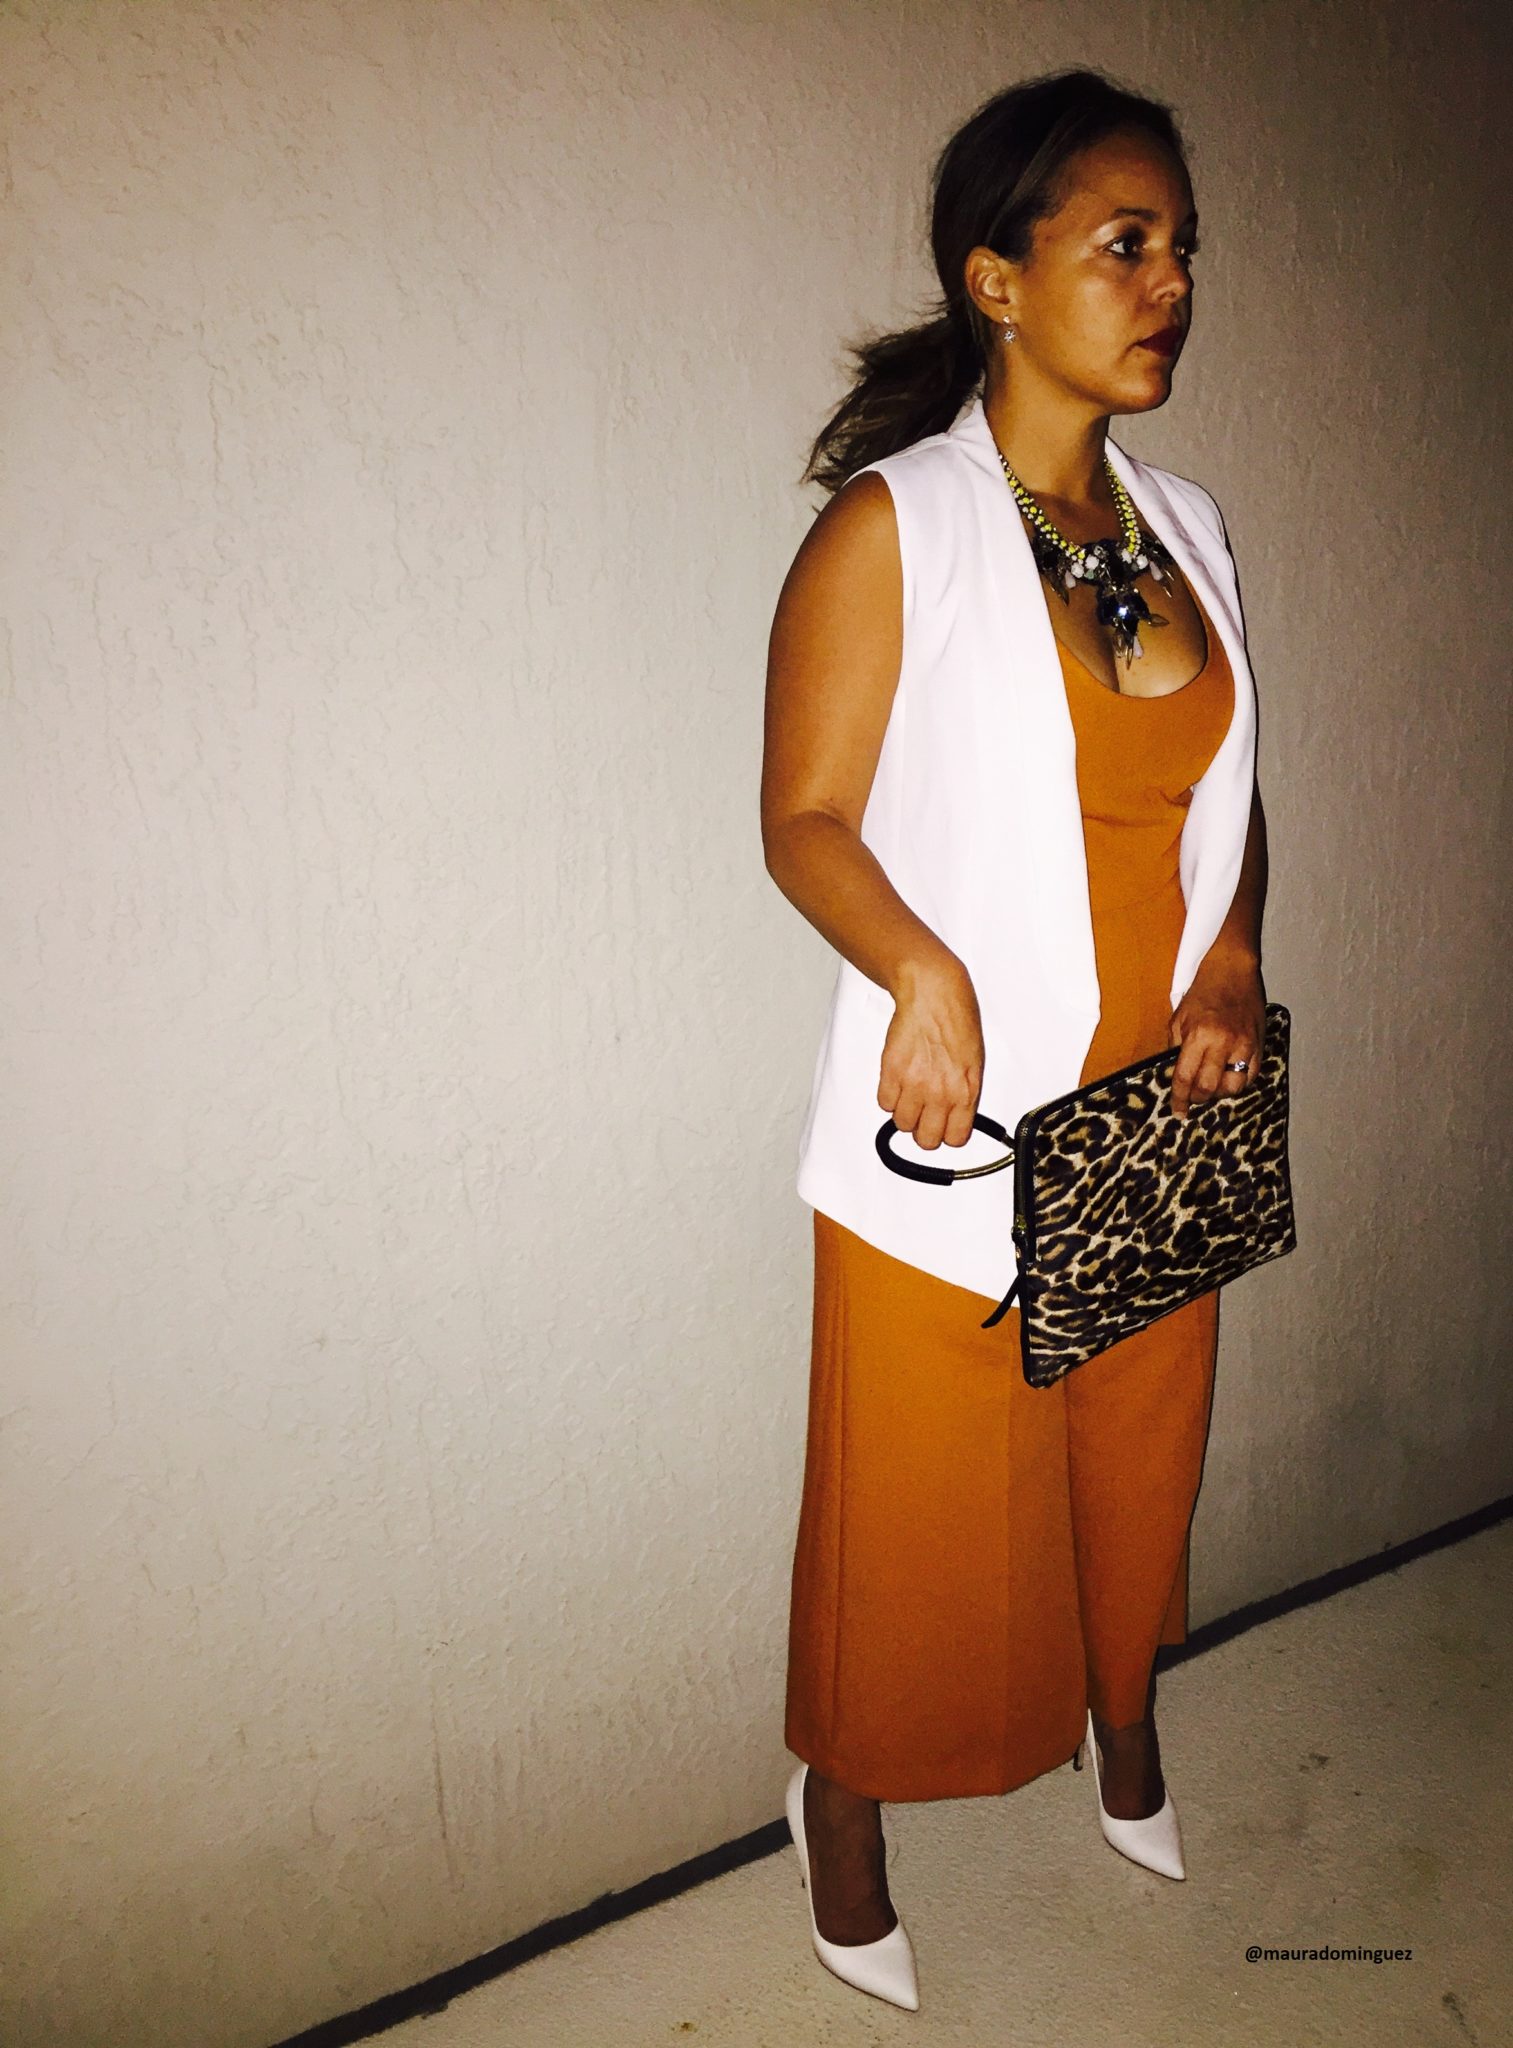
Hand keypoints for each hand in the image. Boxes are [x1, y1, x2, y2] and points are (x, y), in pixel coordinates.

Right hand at [877, 959, 983, 1148]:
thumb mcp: (974, 1062)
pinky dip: (889, 1097)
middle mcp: (940, 1091)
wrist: (934, 994)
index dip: (948, 1134)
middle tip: (924, 1117)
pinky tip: (899, 1083)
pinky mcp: (891, 1071)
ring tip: (911, 1095)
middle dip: (924, 1131)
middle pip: (926, 1140)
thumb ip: (964, 1093)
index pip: (955, 1138)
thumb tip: (955, 1115)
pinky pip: (884, 1103)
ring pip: (902, 1124)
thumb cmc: (956, 1020)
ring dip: (905, 1113)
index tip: (944, 1127)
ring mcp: (914, 1083)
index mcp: (965, 1091)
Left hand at [1167, 959, 1264, 1118]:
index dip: (1179, 1098)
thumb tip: (1176, 1076)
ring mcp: (1245, 1045)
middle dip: (1198, 1098)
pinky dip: (1239, 1082)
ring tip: (1211, 1085)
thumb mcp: (1180, 1018)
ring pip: (1234, 1087)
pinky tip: (1229, 1076)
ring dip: (1220, 1092)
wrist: (1234, 969)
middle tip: (1192, 1097)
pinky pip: (1251, 1076)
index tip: (1178, 1111)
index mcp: (1199, 1035)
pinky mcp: (1260, 1044)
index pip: (1185, 1077)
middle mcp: (1224, 1043)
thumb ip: (1177, 1048)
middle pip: (1209, 1088)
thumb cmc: (1204, 991)